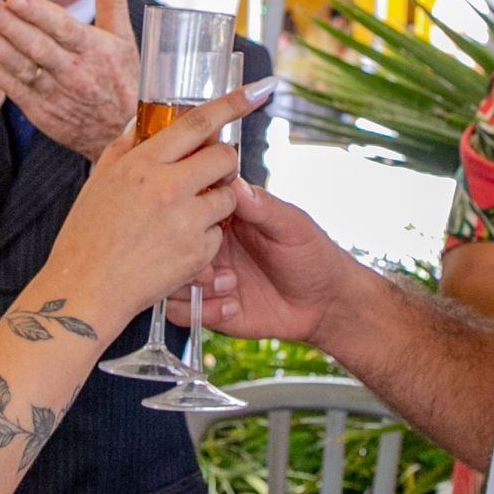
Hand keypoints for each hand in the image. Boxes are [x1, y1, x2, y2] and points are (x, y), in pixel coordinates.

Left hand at [0, 0, 138, 159]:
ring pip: (21, 67)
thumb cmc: (123, 80)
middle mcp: (74, 72)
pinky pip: (13, 88)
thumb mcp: (125, 38)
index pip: (64, 29)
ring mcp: (55, 93)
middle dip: (8, 25)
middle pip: (37, 46)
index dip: (39, 14)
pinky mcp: (40, 111)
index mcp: (95, 50)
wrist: (122, 133)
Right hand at [44, 79, 272, 322]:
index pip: (197, 123)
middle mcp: (168, 187)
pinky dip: (205, 237)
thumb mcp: (99, 181)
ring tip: (185, 215)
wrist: (85, 291)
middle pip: (224, 157)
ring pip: (227, 196)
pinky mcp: (197, 253)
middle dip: (224, 161)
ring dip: (216, 200)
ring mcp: (186, 221)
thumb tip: (140, 122)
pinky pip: (217, 233)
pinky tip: (177, 245)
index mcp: (143, 164)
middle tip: (210, 171)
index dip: (231, 104)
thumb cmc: (86, 237)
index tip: (256, 91)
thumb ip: (125, 148)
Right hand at [167, 180, 355, 347]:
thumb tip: (233, 181)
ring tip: (230, 286)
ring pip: (169, 280)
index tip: (204, 229)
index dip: (186, 217)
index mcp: (224, 218)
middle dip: (186, 259)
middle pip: (170, 248)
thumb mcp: (292, 226)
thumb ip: (261, 206)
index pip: (187, 208)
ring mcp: (205, 278)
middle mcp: (208, 247)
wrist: (325, 304)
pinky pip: (182, 313)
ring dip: (194, 287)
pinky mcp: (207, 308)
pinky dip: (204, 311)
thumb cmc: (312, 256)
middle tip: (213, 268)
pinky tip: (233, 306)